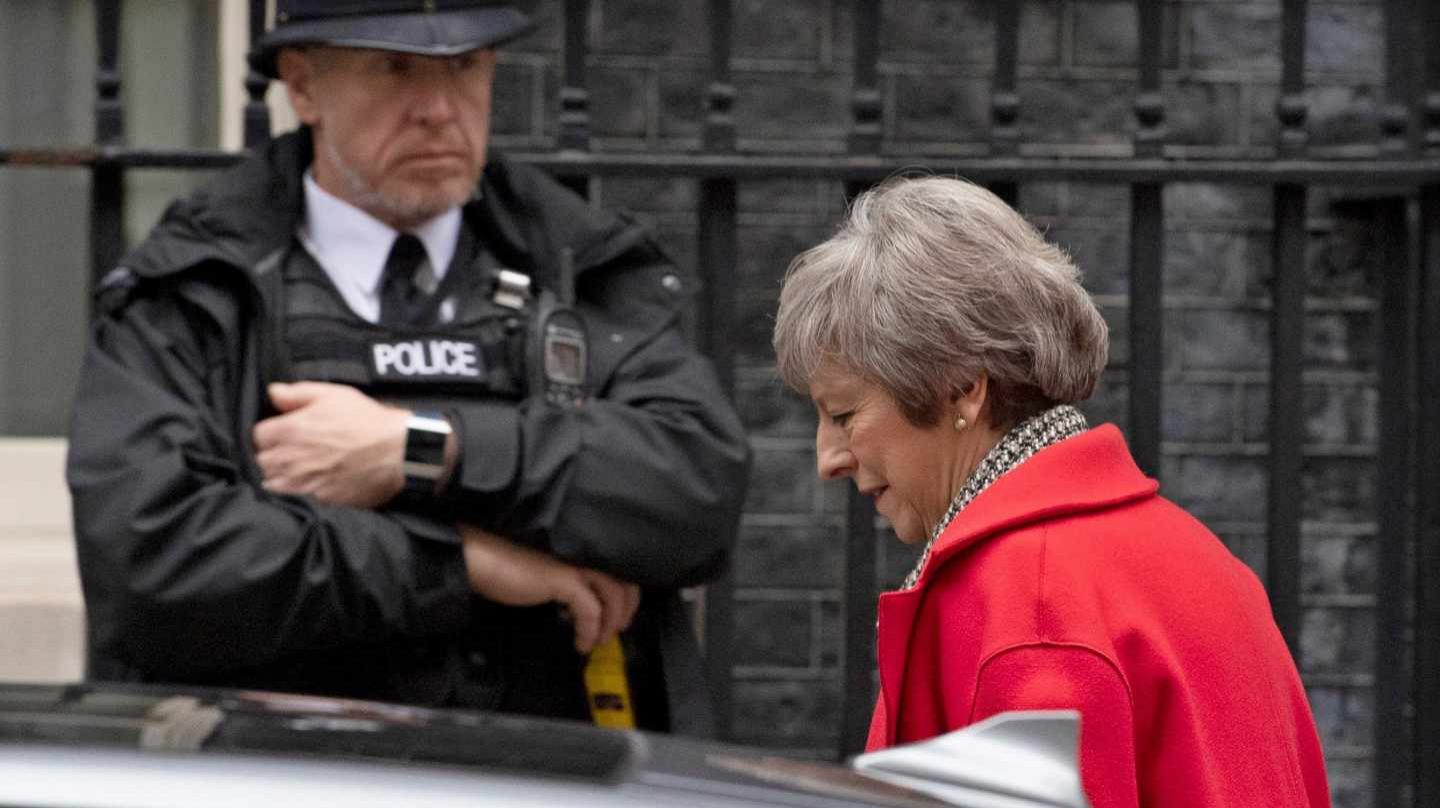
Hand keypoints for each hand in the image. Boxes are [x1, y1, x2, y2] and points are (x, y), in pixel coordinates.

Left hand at [253, 382, 408, 507]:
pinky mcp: (317, 499)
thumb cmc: (366, 420)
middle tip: (290, 450)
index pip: (258, 435)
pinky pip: (294, 497)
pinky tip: (310, 483)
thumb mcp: (333, 395)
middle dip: (272, 454)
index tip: (283, 431)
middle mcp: (290, 458)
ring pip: (272, 482)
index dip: (271, 431)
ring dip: (280, 475)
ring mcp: (303, 481)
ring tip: (297, 469)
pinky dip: (297, 491)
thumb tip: (273, 392)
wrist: (396, 452)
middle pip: (262, 460)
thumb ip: (297, 393)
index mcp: (290, 430)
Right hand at [460, 526, 640, 652]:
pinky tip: (581, 642)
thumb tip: (576, 609)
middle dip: (626, 610)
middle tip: (615, 632)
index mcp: (579, 553)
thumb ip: (564, 587)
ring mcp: (574, 564)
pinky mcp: (563, 577)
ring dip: (611, 622)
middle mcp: (582, 555)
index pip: (616, 571)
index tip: (616, 620)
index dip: (624, 597)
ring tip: (597, 641)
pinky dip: (590, 630)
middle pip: (624, 580)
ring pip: (614, 593)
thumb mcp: (543, 580)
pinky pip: (591, 609)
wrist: (479, 560)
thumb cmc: (505, 569)